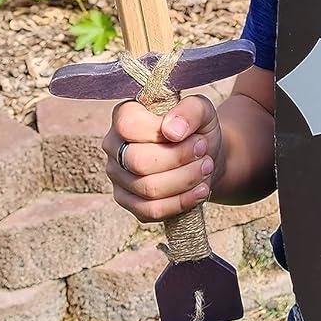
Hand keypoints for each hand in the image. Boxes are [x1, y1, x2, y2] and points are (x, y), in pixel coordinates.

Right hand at [103, 90, 222, 222]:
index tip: (196, 137)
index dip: (163, 133)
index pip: (129, 126)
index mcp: (124, 116)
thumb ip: (190, 110)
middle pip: (138, 162)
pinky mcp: (128, 202)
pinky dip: (181, 202)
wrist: (203, 157)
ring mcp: (118, 176)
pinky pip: (151, 210)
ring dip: (185, 180)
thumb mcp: (202, 110)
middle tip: (204, 152)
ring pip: (148, 189)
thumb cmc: (196, 130)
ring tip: (206, 168)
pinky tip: (200, 190)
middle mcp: (114, 146)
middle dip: (179, 159)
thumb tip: (172, 130)